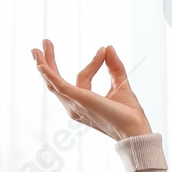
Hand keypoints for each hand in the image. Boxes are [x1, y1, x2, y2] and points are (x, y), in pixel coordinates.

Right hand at [31, 39, 152, 140]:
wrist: (135, 129)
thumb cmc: (129, 115)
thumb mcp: (121, 84)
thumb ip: (114, 67)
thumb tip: (108, 47)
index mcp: (84, 104)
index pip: (83, 77)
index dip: (94, 62)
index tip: (103, 50)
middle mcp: (74, 106)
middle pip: (55, 81)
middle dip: (48, 62)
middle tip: (44, 43)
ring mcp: (74, 104)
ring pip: (52, 83)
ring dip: (44, 65)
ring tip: (36, 49)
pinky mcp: (78, 100)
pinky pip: (59, 86)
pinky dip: (49, 75)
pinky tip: (41, 66)